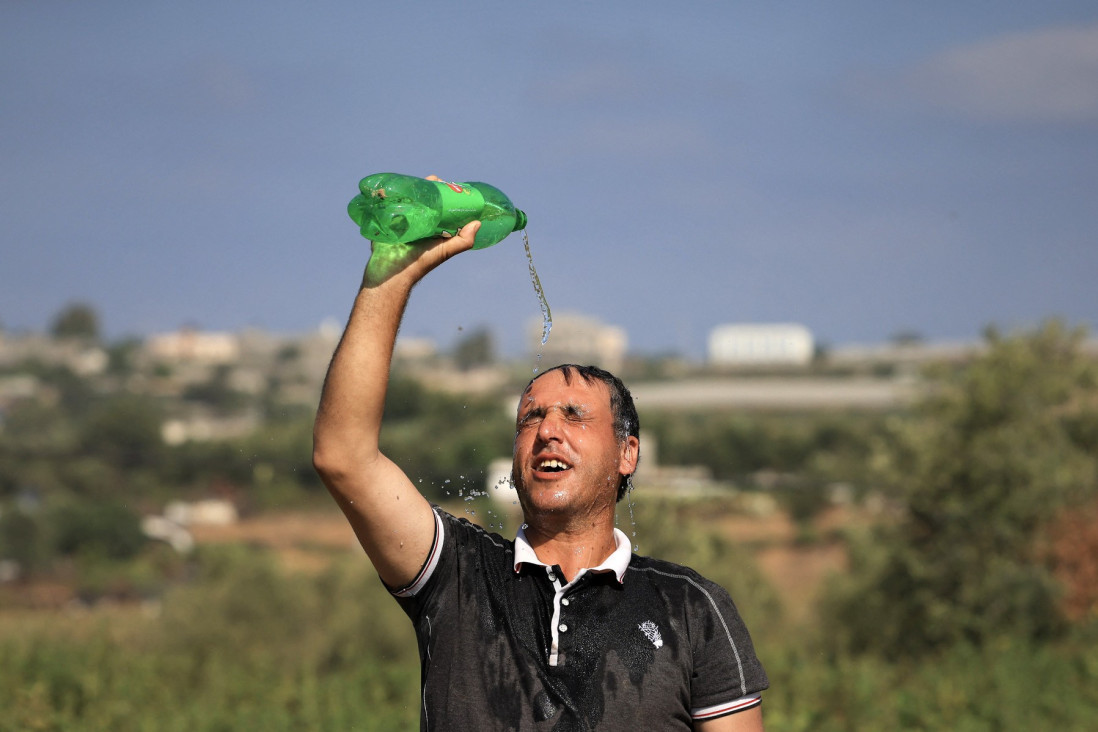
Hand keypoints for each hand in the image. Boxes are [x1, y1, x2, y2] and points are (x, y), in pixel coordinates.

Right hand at [362, 175, 479, 286]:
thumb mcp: (445, 250)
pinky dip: (394, 194)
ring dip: (412, 188)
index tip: (446, 183)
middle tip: (431, 180)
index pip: (440, 206)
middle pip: (424, 199)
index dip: (444, 194)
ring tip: (417, 181)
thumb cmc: (420, 262)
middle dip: (428, 188)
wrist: (391, 272)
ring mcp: (401, 220)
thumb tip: (478, 222)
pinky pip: (390, 203)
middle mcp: (418, 222)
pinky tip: (398, 185)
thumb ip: (463, 241)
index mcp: (432, 227)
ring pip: (408, 199)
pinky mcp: (386, 220)